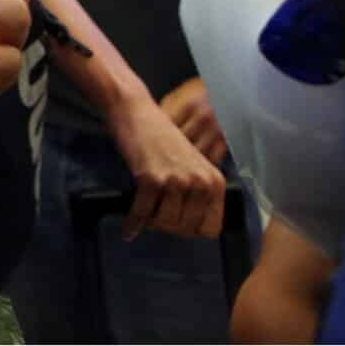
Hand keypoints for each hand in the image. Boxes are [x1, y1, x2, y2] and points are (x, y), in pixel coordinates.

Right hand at [108, 92, 227, 239]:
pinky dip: (133, 224)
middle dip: (168, 226)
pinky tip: (129, 230)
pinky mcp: (151, 178)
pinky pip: (142, 213)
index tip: (177, 224)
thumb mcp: (192, 167)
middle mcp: (200, 182)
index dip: (192, 231)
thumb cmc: (162, 141)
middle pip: (186, 228)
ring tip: (144, 213)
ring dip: (151, 222)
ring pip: (164, 223)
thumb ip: (197, 194)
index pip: (211, 229)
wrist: (137, 114)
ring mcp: (176, 180)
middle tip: (155, 217)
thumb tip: (188, 229)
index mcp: (215, 182)